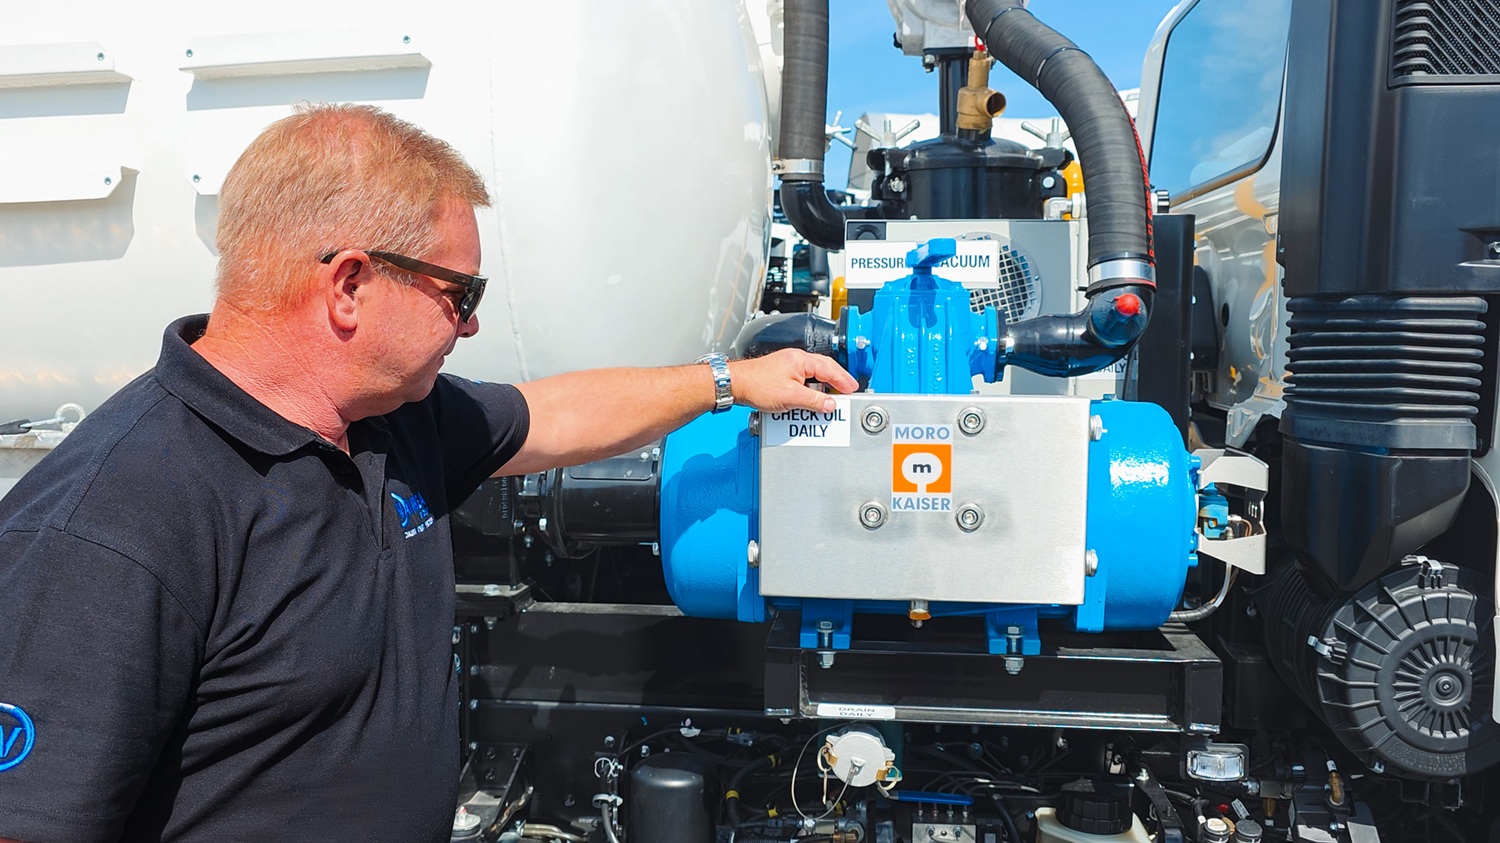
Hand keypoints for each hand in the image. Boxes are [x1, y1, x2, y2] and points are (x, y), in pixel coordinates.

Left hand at [727, 349, 857, 413]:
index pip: (829, 369)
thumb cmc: (757, 385)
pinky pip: (802, 380)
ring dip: (822, 386)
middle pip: (823, 369)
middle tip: (846, 391)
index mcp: (801, 360)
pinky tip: (810, 399)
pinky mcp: (780, 374)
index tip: (851, 389)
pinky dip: (810, 389)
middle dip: (836, 380)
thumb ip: (813, 401)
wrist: (735, 384)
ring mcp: (788, 366)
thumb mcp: (790, 396)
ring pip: (813, 375)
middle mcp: (795, 359)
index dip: (843, 380)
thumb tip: (830, 404)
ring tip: (829, 399)